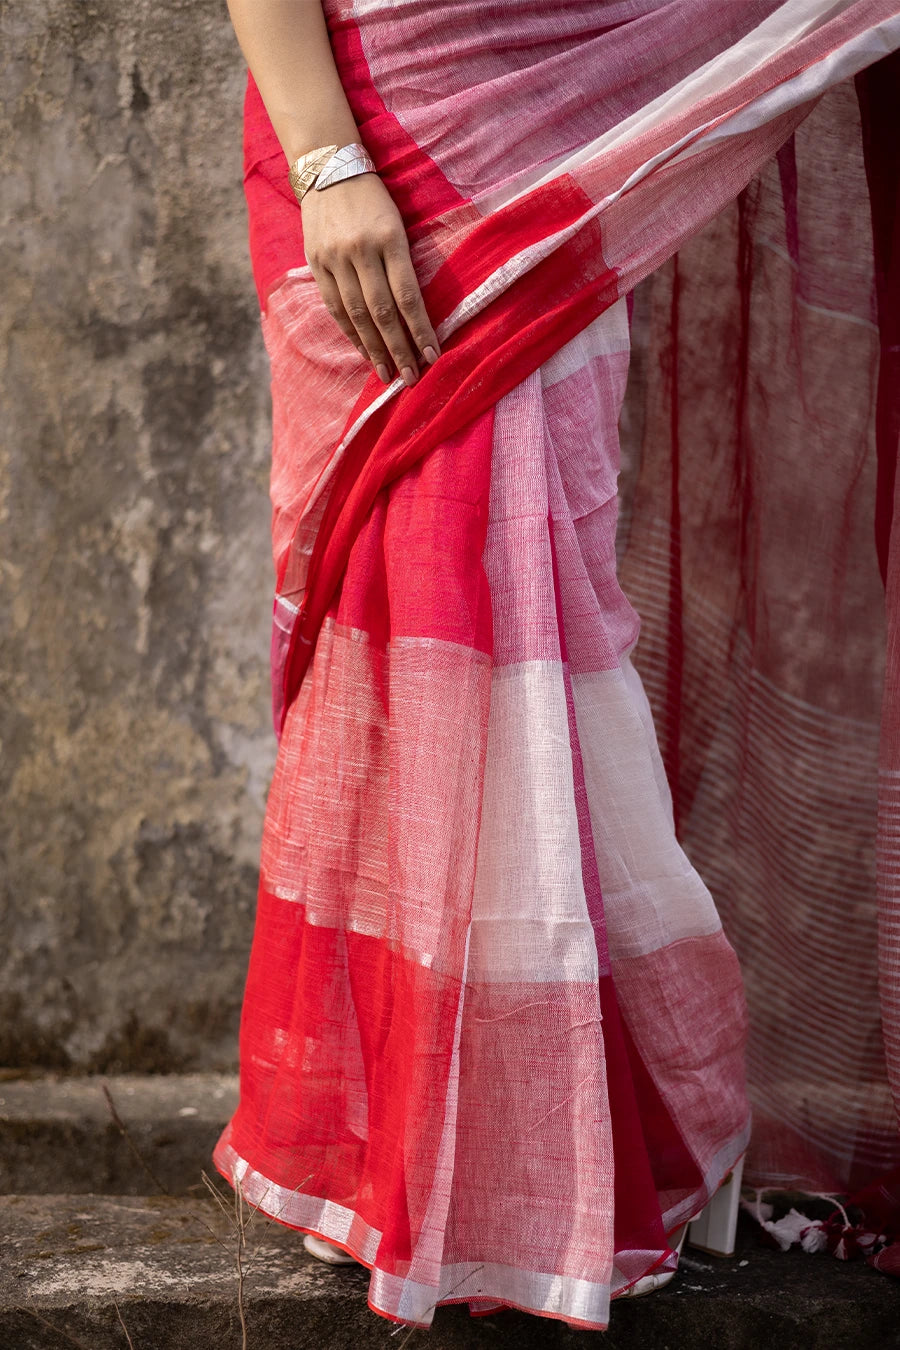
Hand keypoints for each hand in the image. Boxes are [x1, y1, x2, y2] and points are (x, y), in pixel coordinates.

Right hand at [301, 172, 439, 385]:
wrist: (328, 168)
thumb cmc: (373, 198)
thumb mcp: (396, 222)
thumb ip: (403, 263)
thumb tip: (414, 312)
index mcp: (389, 238)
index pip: (408, 295)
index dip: (420, 330)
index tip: (432, 356)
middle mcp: (361, 251)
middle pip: (383, 312)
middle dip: (399, 348)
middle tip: (411, 378)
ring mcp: (335, 259)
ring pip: (357, 315)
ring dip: (375, 349)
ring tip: (388, 373)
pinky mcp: (316, 264)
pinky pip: (335, 307)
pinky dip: (351, 333)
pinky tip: (365, 352)